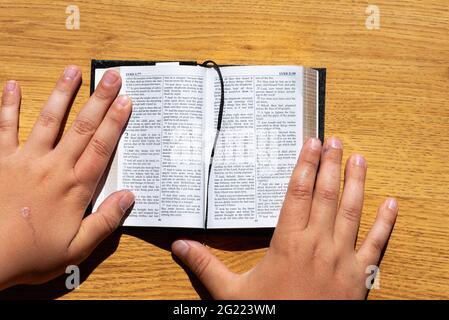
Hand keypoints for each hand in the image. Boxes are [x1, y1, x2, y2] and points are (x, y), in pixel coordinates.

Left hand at [0, 66, 133, 289]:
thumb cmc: (32, 254)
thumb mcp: (77, 248)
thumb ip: (105, 221)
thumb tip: (129, 196)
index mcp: (75, 187)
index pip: (102, 147)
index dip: (116, 122)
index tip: (126, 101)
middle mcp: (54, 167)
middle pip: (82, 127)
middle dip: (99, 100)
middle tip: (112, 76)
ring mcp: (26, 160)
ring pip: (49, 121)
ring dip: (62, 94)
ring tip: (72, 71)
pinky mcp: (1, 161)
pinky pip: (4, 128)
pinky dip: (7, 106)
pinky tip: (11, 86)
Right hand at [172, 137, 397, 298]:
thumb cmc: (267, 313)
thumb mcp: (230, 292)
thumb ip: (205, 266)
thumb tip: (179, 246)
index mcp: (288, 243)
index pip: (298, 193)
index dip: (305, 165)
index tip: (311, 144)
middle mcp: (318, 244)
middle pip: (326, 195)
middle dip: (330, 165)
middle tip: (334, 140)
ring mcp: (342, 258)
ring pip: (352, 211)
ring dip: (356, 182)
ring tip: (357, 158)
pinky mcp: (359, 276)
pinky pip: (377, 243)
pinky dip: (385, 222)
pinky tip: (390, 203)